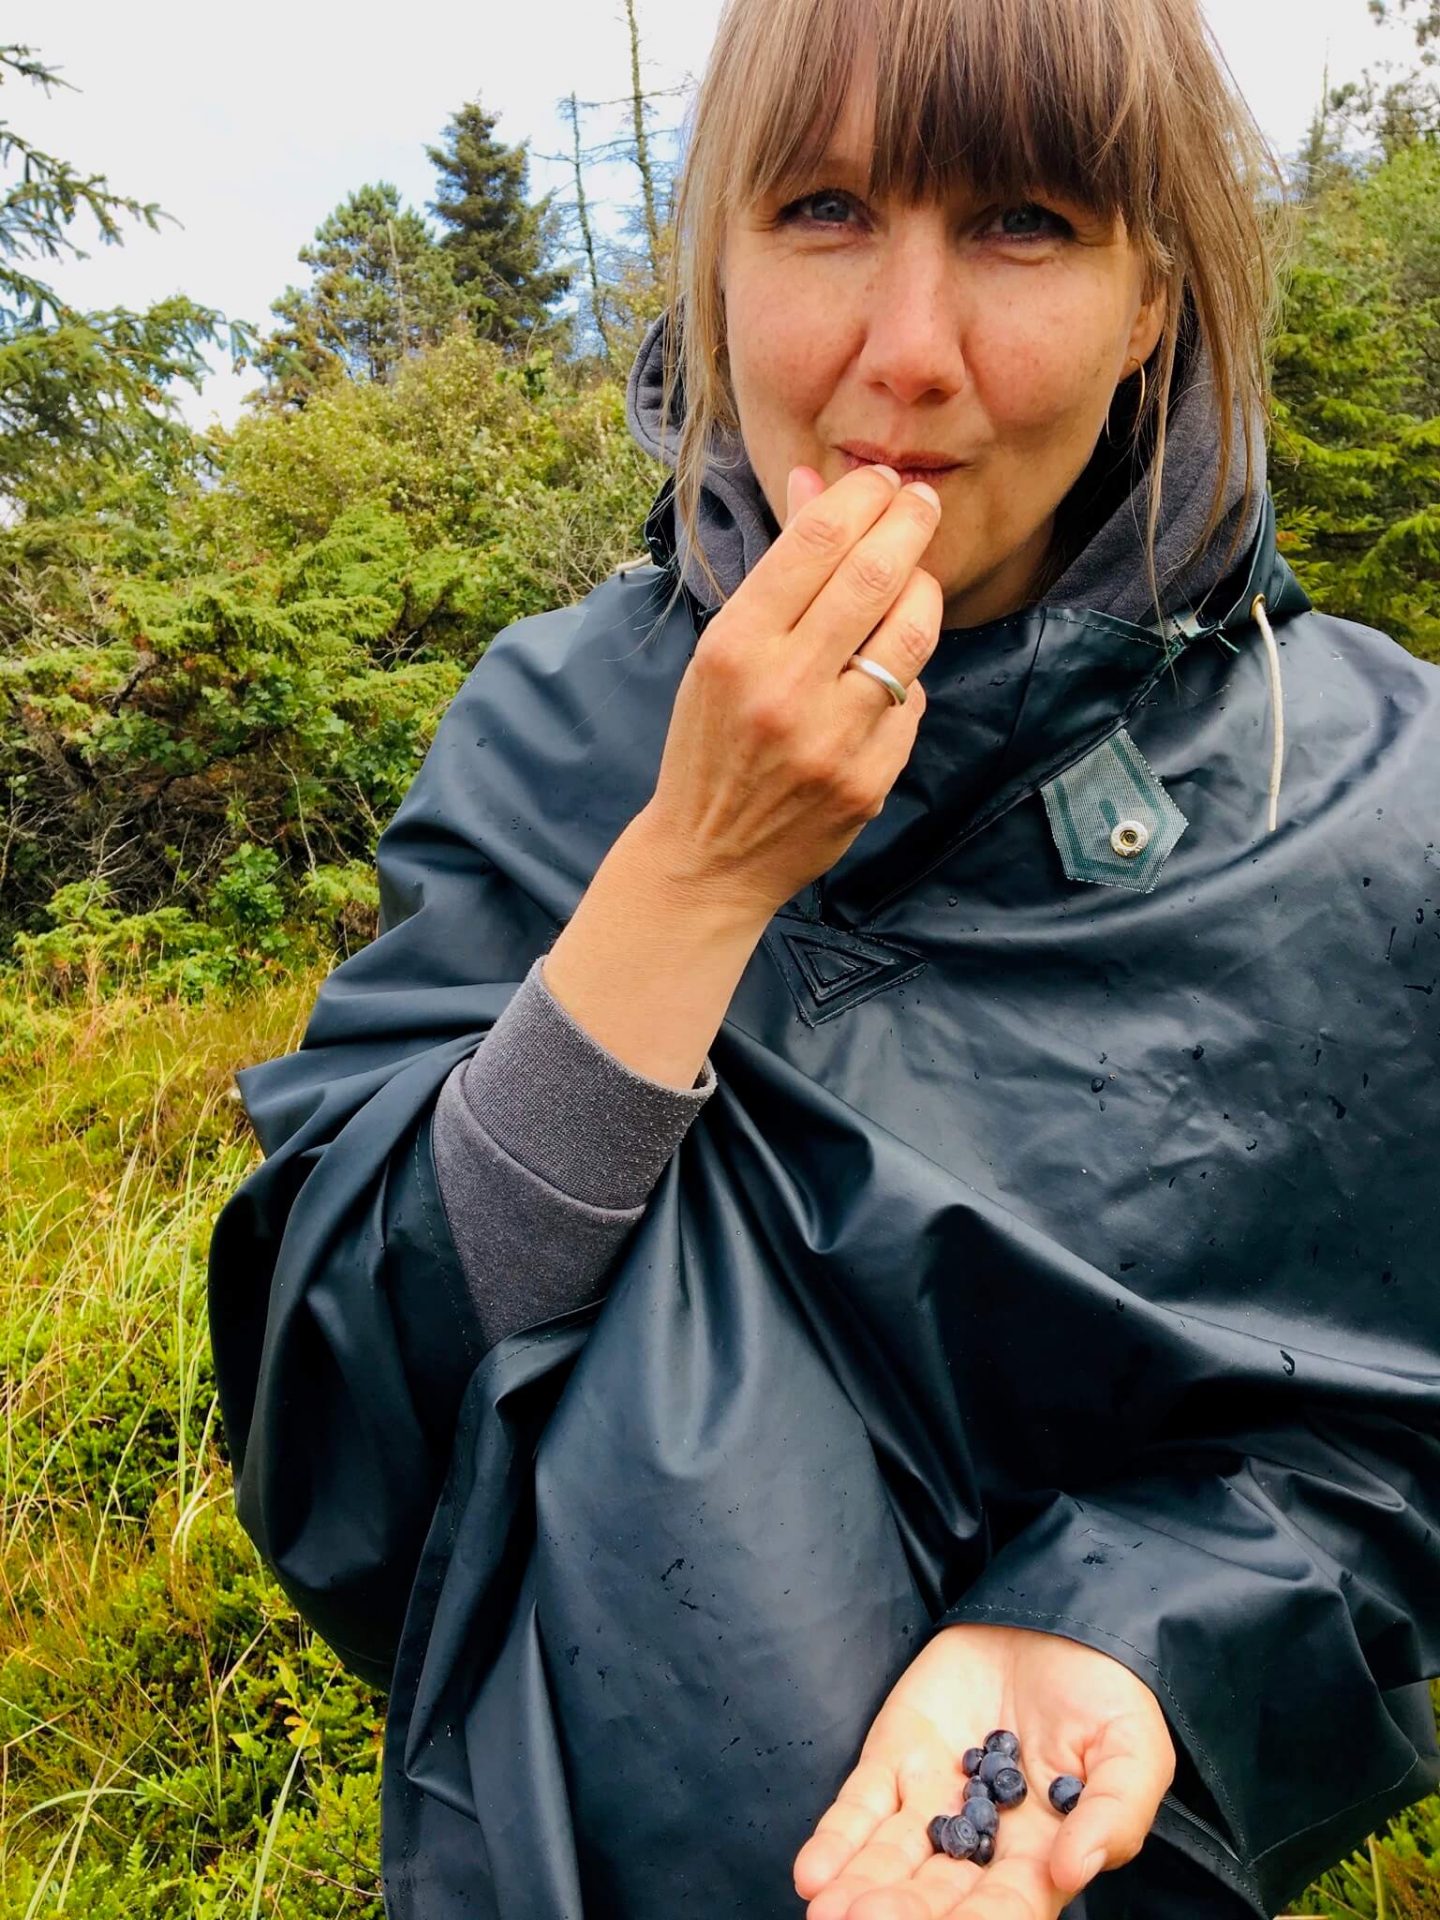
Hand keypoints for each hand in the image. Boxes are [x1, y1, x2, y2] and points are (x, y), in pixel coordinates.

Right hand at [638, 459, 943, 922]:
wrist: (710, 857)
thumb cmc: (711, 741)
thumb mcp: (723, 650)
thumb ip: (778, 571)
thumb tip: (815, 480)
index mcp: (736, 647)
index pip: (816, 543)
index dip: (862, 497)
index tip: (881, 481)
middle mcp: (784, 689)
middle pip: (875, 576)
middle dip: (909, 523)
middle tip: (921, 502)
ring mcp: (832, 739)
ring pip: (910, 636)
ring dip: (923, 592)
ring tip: (915, 578)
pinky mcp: (868, 780)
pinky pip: (911, 701)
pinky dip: (904, 677)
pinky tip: (883, 674)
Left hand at [792, 1622, 1176, 1919]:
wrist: (1058, 1615)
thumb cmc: (1107, 1692)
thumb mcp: (1134, 1749)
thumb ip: (1115, 1813)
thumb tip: (1075, 1871)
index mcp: (1042, 1852)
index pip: (1007, 1905)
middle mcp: (982, 1839)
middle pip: (938, 1890)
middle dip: (904, 1912)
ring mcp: (933, 1797)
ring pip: (891, 1858)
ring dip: (862, 1887)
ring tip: (831, 1915)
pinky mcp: (896, 1755)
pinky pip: (860, 1805)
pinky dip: (835, 1840)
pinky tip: (813, 1873)